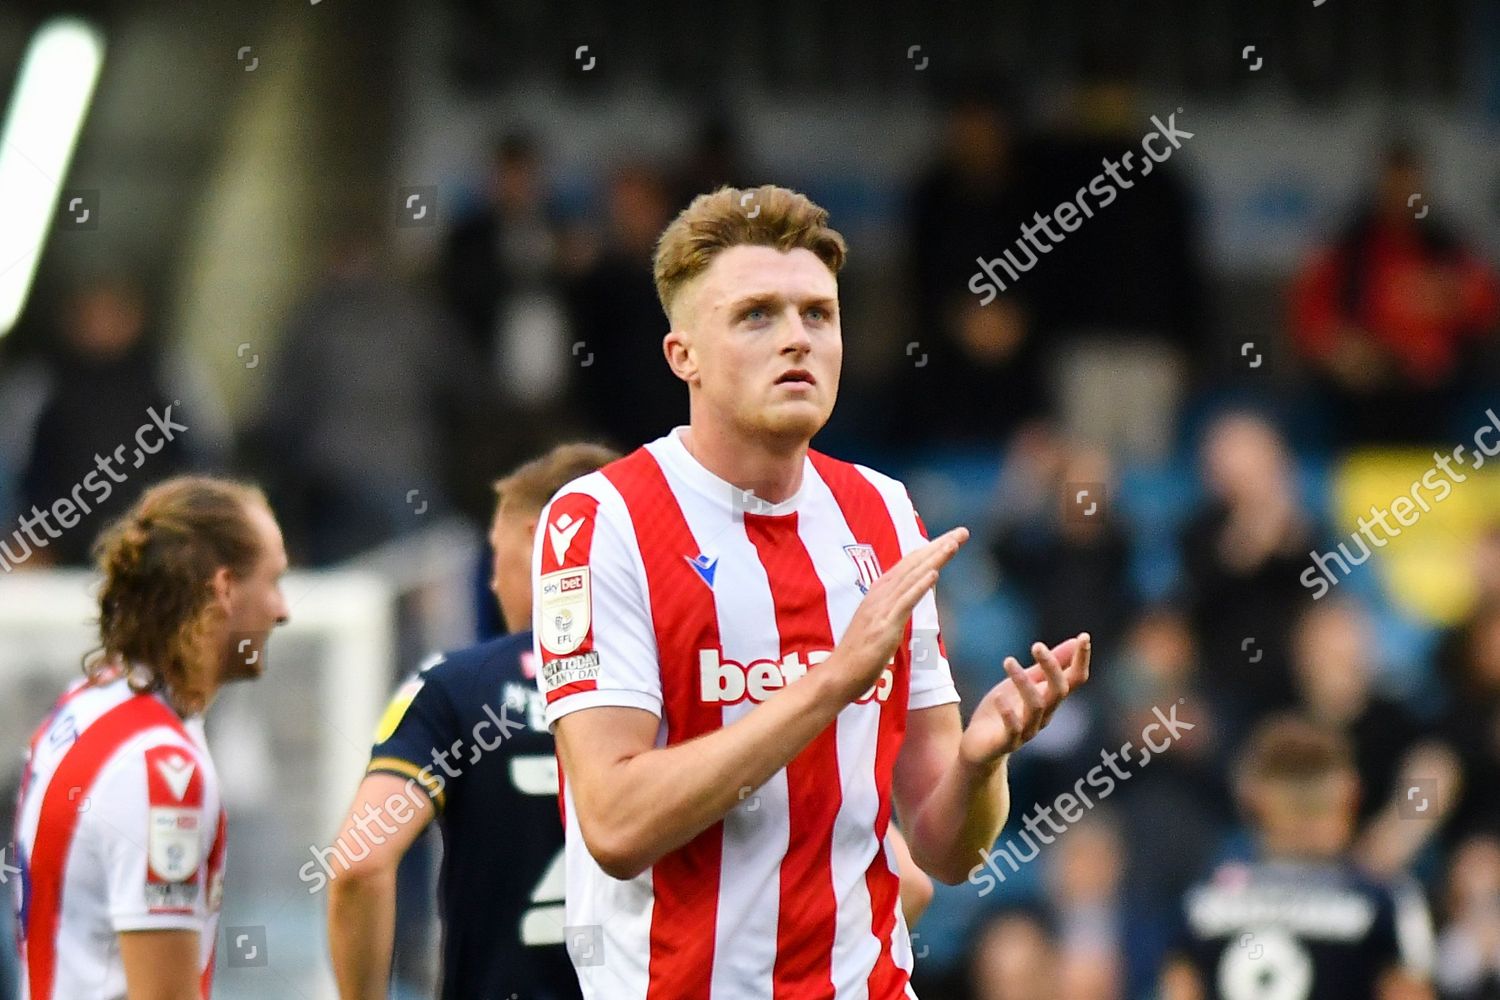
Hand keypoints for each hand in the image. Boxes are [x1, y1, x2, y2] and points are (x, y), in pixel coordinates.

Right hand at [828, 527, 968, 702]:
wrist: (837, 676)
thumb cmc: (858, 656)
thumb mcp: (878, 626)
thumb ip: (893, 610)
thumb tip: (910, 601)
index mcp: (878, 594)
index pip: (908, 565)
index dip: (930, 549)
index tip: (951, 538)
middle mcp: (879, 595)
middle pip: (912, 564)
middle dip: (938, 546)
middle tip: (962, 532)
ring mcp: (880, 609)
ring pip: (911, 578)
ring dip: (933, 559)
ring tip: (953, 543)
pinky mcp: (883, 626)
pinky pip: (904, 602)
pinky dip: (919, 586)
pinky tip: (934, 574)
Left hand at [960, 634, 1091, 766]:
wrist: (980, 746)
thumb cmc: (1005, 710)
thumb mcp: (1026, 682)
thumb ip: (1047, 666)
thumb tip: (1075, 641)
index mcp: (1051, 699)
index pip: (1075, 679)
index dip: (1081, 660)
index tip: (1084, 636)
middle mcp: (1045, 715)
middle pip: (1059, 691)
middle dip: (1052, 667)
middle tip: (1036, 645)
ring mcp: (1027, 730)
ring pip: (1036, 706)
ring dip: (1024, 682)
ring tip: (1008, 661)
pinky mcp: (1007, 742)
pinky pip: (1013, 729)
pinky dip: (1008, 713)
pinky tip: (999, 697)